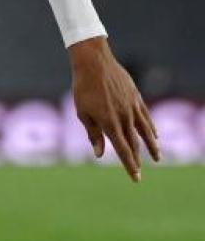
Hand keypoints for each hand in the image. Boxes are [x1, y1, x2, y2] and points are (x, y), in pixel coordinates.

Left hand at [68, 36, 160, 181]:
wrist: (94, 62)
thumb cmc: (83, 88)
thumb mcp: (83, 112)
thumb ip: (93, 134)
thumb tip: (99, 154)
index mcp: (110, 123)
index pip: (123, 150)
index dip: (130, 165)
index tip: (136, 178)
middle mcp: (124, 117)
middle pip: (134, 143)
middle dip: (137, 159)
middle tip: (140, 171)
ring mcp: (132, 107)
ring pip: (145, 131)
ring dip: (151, 146)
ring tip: (157, 157)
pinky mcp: (136, 97)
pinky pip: (146, 116)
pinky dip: (151, 128)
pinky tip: (155, 135)